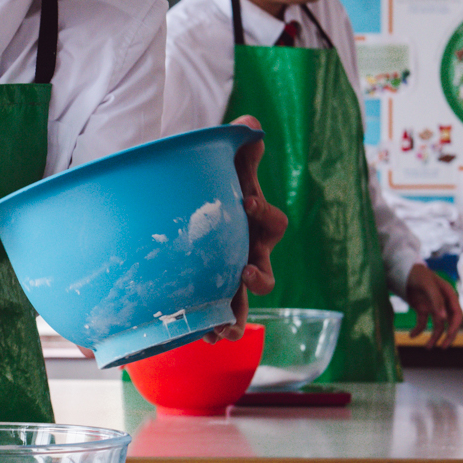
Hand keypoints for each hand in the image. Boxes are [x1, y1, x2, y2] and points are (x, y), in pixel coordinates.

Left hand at [212, 115, 287, 339]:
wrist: (188, 204)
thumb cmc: (216, 183)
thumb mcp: (226, 163)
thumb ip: (239, 146)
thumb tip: (250, 126)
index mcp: (257, 223)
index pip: (273, 222)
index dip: (264, 214)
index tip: (246, 202)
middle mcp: (250, 255)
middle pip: (265, 273)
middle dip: (258, 279)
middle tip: (243, 275)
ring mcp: (232, 277)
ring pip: (243, 304)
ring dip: (237, 318)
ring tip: (225, 330)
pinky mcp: (213, 292)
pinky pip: (219, 315)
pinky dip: (213, 327)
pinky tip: (203, 337)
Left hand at [403, 264, 462, 347]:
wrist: (403, 269)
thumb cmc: (418, 274)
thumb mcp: (427, 284)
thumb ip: (436, 300)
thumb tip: (443, 318)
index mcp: (449, 295)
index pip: (456, 314)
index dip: (454, 326)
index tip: (448, 336)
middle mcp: (443, 302)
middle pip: (450, 323)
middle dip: (447, 336)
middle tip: (443, 348)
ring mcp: (433, 306)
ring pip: (437, 326)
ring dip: (433, 337)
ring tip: (427, 348)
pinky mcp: (422, 309)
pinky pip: (423, 323)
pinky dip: (418, 330)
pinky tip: (411, 335)